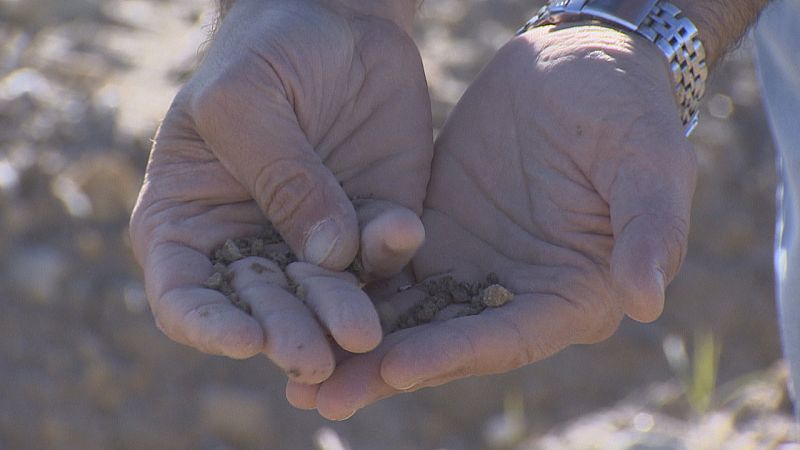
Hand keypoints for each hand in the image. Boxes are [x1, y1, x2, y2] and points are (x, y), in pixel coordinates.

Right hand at [129, 0, 430, 382]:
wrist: (337, 21)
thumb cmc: (264, 50)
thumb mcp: (247, 98)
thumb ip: (278, 174)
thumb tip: (327, 255)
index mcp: (191, 221)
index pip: (184, 295)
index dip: (208, 326)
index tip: (244, 339)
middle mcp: (252, 245)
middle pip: (263, 311)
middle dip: (288, 335)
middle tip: (316, 355)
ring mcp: (316, 243)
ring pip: (327, 300)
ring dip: (344, 317)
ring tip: (363, 330)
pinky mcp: (372, 227)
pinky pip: (385, 256)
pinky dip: (393, 252)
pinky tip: (400, 229)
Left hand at [289, 24, 697, 418]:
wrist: (575, 62)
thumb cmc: (625, 108)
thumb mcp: (646, 161)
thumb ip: (648, 228)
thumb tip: (647, 300)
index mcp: (573, 293)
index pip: (509, 337)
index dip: (456, 354)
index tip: (399, 367)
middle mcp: (516, 293)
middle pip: (447, 343)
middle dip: (385, 371)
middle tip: (323, 398)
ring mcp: (471, 265)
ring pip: (408, 315)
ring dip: (354, 346)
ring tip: (293, 377)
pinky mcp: (434, 234)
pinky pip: (387, 269)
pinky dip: (348, 292)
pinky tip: (301, 307)